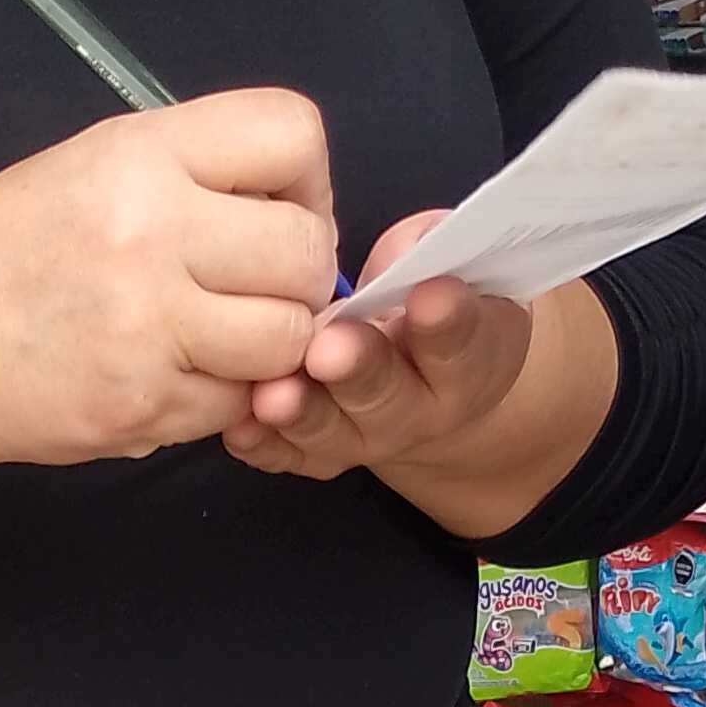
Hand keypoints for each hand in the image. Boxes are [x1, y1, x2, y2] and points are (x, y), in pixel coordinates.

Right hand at [0, 91, 338, 472]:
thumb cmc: (15, 248)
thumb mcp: (98, 163)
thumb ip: (197, 169)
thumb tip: (297, 208)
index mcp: (144, 155)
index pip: (291, 135)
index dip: (306, 179)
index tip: (278, 209)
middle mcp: (152, 232)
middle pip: (305, 251)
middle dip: (299, 273)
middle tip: (257, 286)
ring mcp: (149, 327)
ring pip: (286, 338)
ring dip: (271, 343)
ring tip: (224, 335)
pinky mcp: (144, 405)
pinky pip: (237, 401)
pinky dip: (225, 394)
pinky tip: (180, 373)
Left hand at [222, 210, 535, 487]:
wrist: (424, 380)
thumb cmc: (434, 299)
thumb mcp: (451, 264)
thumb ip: (427, 251)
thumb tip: (395, 257)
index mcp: (469, 359)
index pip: (461, 341)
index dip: (446, 320)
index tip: (431, 297)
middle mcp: (418, 410)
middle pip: (386, 394)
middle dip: (356, 369)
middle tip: (328, 349)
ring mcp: (364, 437)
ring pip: (330, 431)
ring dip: (300, 413)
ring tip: (272, 395)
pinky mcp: (318, 453)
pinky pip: (287, 455)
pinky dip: (261, 443)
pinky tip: (237, 424)